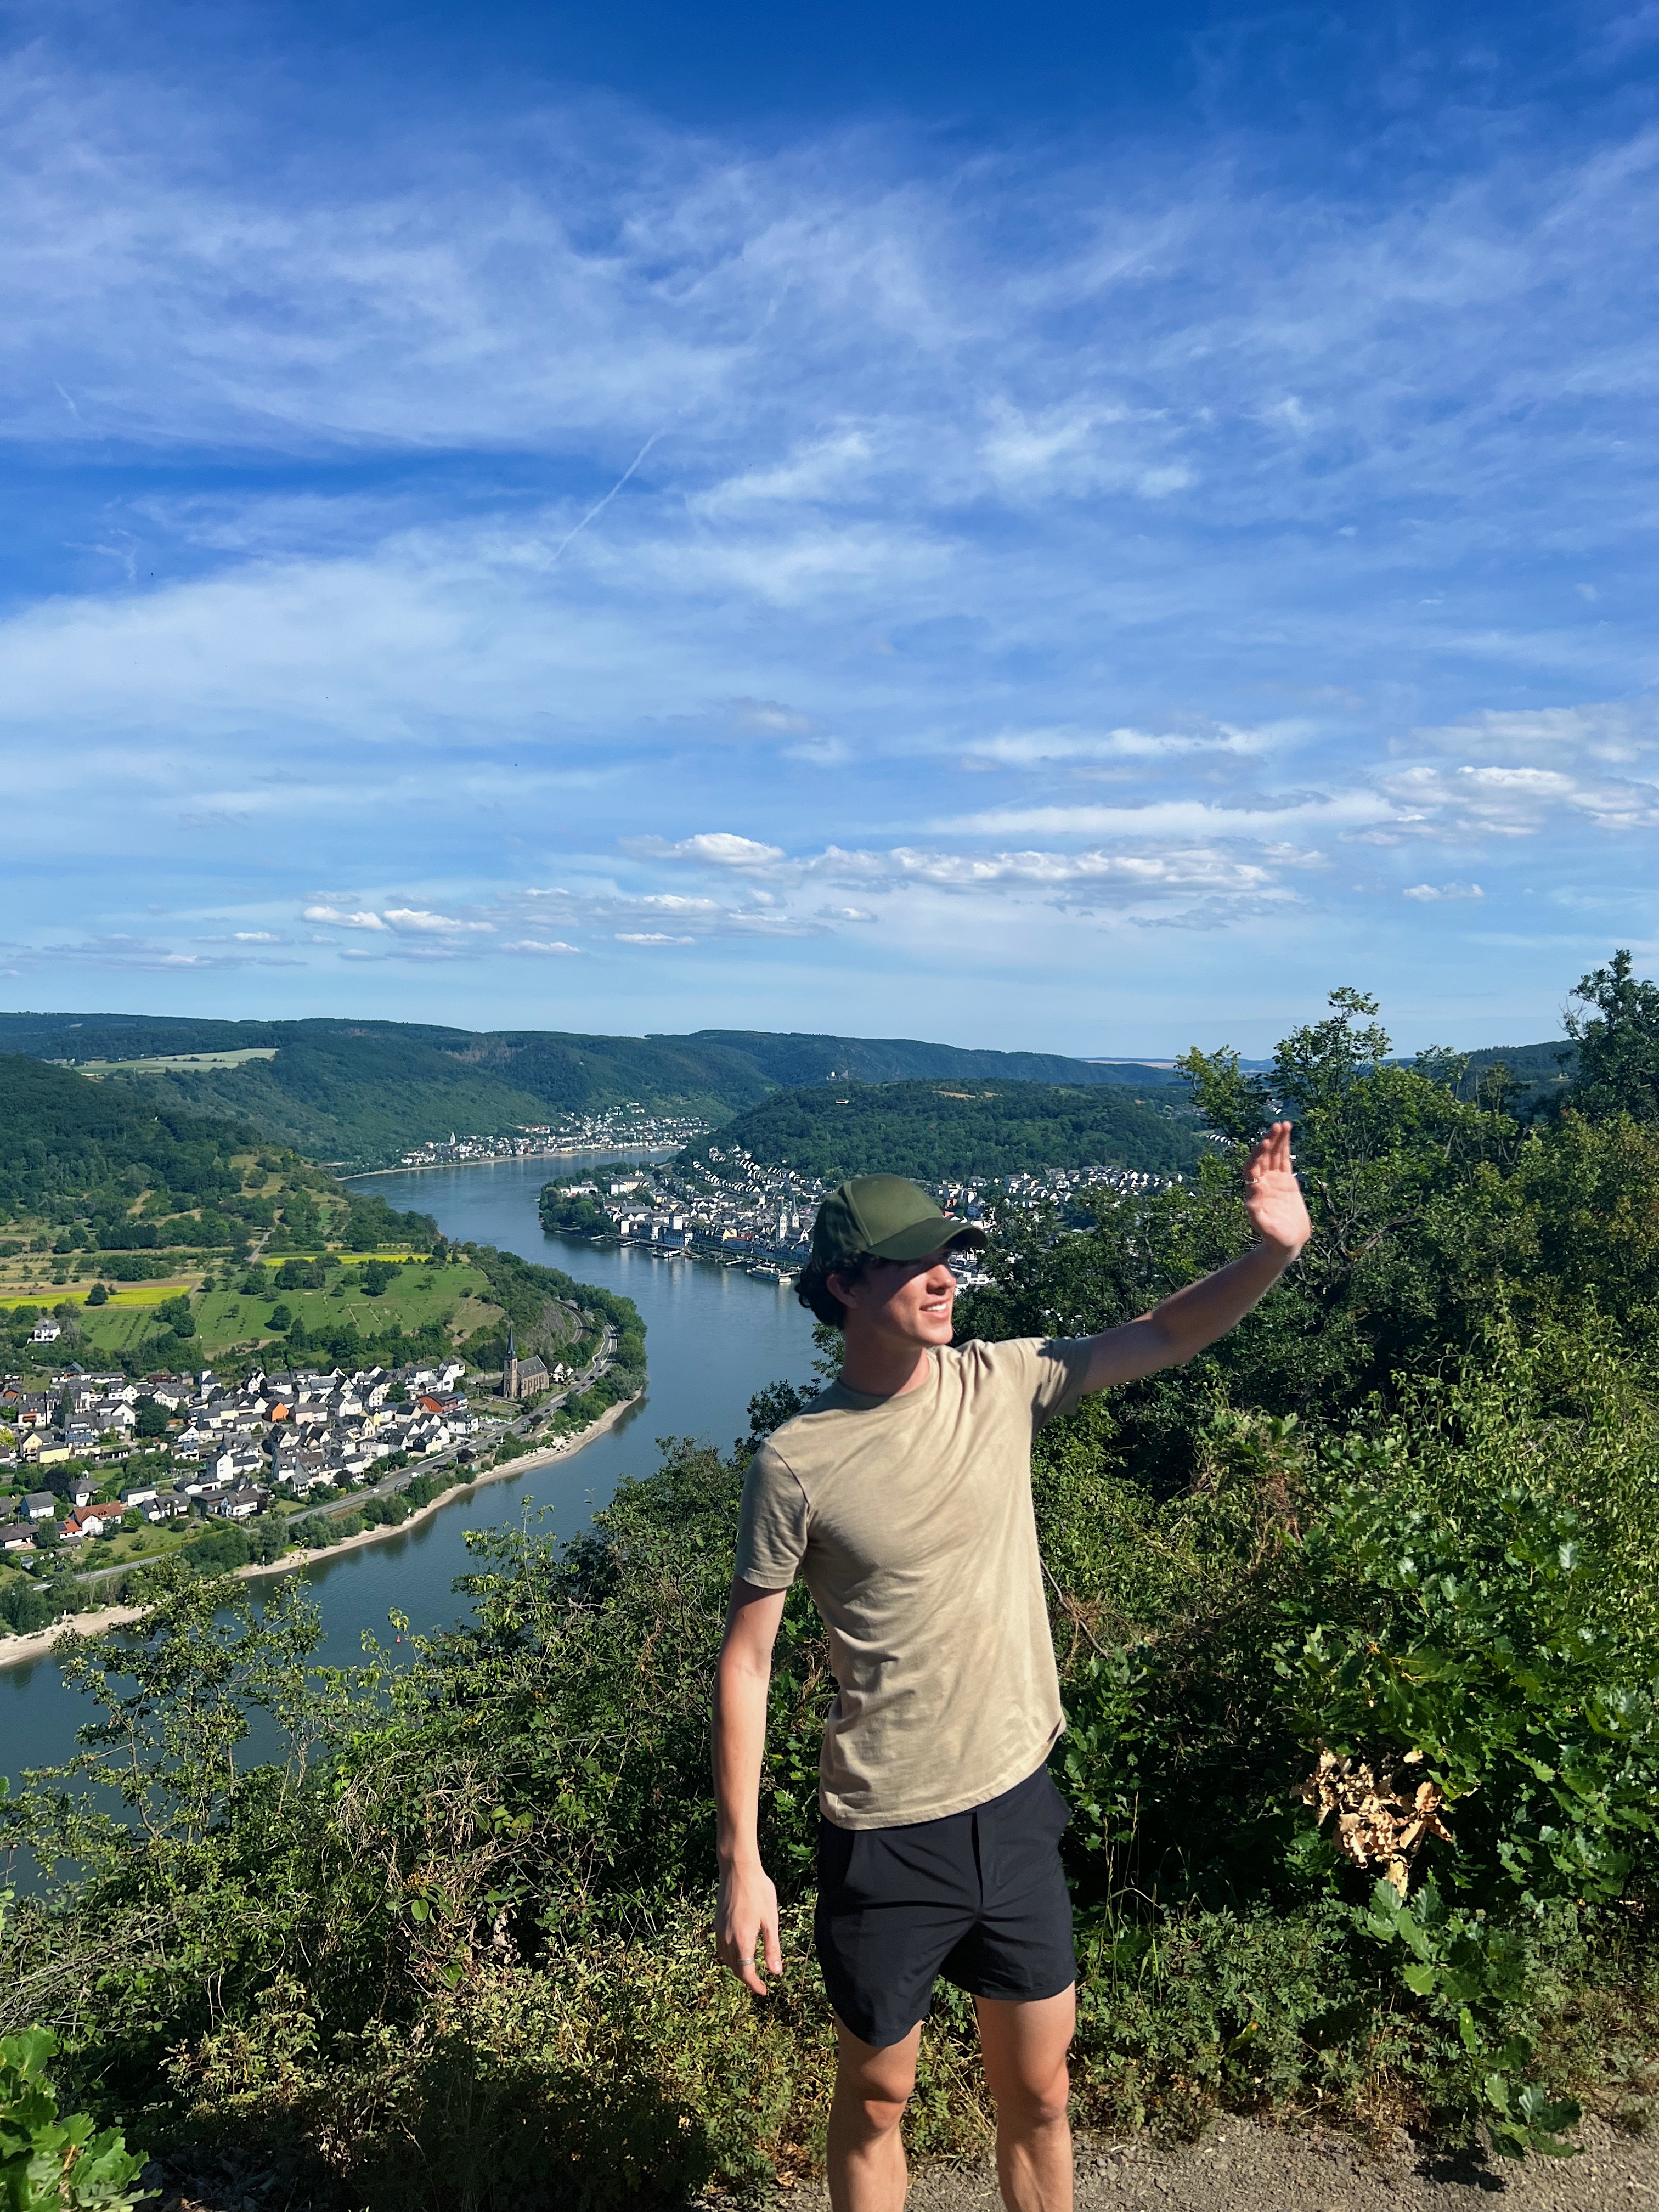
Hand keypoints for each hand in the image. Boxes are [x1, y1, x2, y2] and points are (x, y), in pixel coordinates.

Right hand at [716, 1858, 782, 1994]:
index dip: (754, 1984)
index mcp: (742, 1940)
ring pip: (726, 1959)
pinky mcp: (717, 1922)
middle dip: (746, 1978)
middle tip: (759, 1983)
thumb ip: (772, 1947)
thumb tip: (775, 1972)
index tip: (763, 1991)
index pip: (746, 1972)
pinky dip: (729, 1956)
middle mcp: (727, 1938)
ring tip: (750, 1969)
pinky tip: (738, 1951)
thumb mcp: (770, 1919)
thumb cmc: (759, 1891)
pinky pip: (721, 1947)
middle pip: (735, 1968)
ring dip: (737, 1968)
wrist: (738, 1868)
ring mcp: (719, 1930)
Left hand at [1243, 1121, 1311, 1257]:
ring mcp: (1274, 1180)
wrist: (1286, 1244)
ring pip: (1274, 1155)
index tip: (1265, 1142)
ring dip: (1278, 1139)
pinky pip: (1284, 1160)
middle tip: (1276, 1126)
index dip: (1257, 1154)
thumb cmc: (1274, 1239)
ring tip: (1284, 1124)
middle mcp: (1262, 1182)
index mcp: (1254, 1191)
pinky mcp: (1286, 1181)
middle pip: (1263, 1156)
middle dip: (1269, 1141)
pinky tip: (1288, 1132)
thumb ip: (1256, 1212)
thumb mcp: (1265, 1227)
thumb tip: (1251, 1192)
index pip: (1253, 1167)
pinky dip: (1285, 1146)